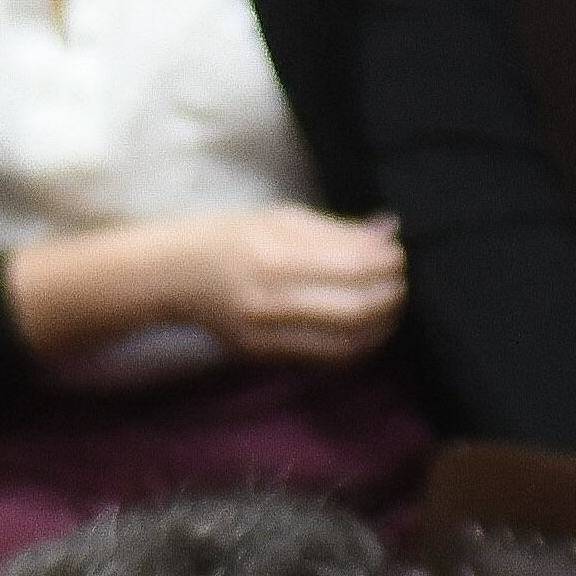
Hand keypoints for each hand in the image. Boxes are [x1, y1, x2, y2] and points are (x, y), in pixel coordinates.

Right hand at [159, 206, 407, 371]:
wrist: (175, 275)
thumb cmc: (231, 238)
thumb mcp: (281, 219)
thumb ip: (336, 231)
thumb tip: (388, 235)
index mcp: (274, 256)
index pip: (353, 266)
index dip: (388, 263)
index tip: (398, 255)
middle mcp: (269, 300)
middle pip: (356, 308)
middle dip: (391, 296)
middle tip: (400, 282)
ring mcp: (265, 333)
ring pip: (346, 341)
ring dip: (380, 325)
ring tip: (389, 306)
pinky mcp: (263, 354)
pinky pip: (324, 357)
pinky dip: (354, 345)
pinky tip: (364, 328)